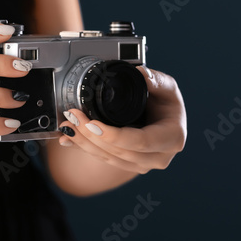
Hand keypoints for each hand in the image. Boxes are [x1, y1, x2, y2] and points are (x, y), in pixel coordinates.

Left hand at [58, 65, 186, 174]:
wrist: (164, 119)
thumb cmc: (167, 104)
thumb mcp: (167, 88)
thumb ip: (157, 81)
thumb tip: (142, 75)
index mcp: (172, 138)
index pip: (140, 141)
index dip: (114, 136)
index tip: (93, 124)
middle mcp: (159, 156)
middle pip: (120, 152)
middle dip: (92, 136)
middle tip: (74, 117)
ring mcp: (143, 164)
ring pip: (108, 158)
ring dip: (84, 142)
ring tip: (68, 125)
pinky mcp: (128, 165)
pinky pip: (103, 159)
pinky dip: (84, 147)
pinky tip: (68, 138)